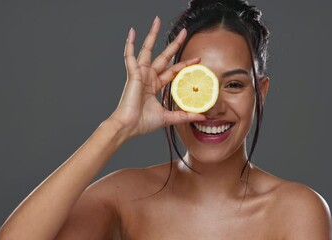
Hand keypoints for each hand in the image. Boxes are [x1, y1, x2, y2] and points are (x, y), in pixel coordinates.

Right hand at [108, 17, 204, 139]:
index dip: (184, 64)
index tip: (197, 59)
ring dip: (152, 35)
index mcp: (155, 86)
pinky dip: (130, 44)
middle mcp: (148, 77)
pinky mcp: (133, 74)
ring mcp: (140, 74)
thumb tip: (202, 117)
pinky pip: (130, 56)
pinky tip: (132, 31)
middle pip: (163, 56)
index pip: (173, 71)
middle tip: (183, 32)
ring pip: (147, 50)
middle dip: (174, 44)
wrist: (129, 126)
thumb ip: (185, 115)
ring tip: (157, 21)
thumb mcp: (169, 118)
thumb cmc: (143, 122)